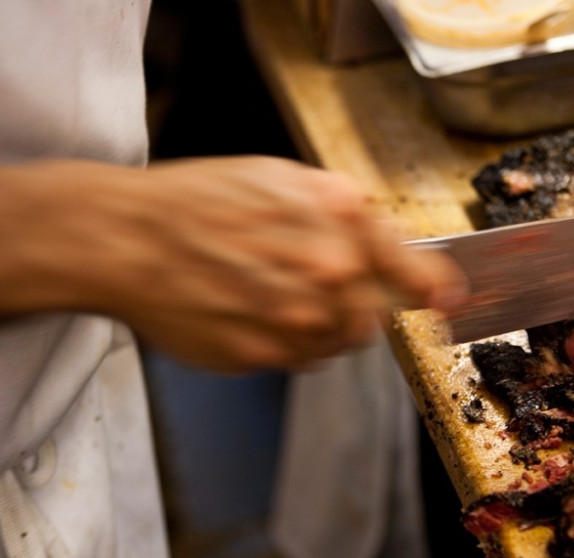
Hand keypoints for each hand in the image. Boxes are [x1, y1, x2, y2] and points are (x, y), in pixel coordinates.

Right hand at [0, 157, 466, 372]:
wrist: (125, 239)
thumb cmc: (198, 202)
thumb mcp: (282, 180)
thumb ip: (348, 216)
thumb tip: (406, 260)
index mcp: (340, 217)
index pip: (416, 271)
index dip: (434, 290)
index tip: (448, 303)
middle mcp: (329, 270)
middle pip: (375, 316)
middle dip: (350, 305)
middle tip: (304, 286)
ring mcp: (297, 319)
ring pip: (338, 343)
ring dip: (318, 327)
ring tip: (267, 296)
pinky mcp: (264, 356)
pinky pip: (299, 361)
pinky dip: (285, 345)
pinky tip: (247, 313)